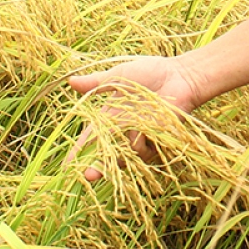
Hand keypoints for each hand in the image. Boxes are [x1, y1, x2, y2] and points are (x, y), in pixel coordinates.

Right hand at [67, 56, 206, 181]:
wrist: (179, 77)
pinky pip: (144, 151)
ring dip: (126, 146)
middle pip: (106, 155)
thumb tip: (70, 81)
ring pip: (126, 155)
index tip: (69, 166)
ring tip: (136, 126)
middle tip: (89, 175)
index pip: (91, 138)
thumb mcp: (119, 76)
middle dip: (97, 167)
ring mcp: (140, 138)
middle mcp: (124, 131)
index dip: (80, 152)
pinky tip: (148, 128)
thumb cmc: (150, 73)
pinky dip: (142, 142)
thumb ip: (96, 83)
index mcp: (111, 117)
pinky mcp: (156, 142)